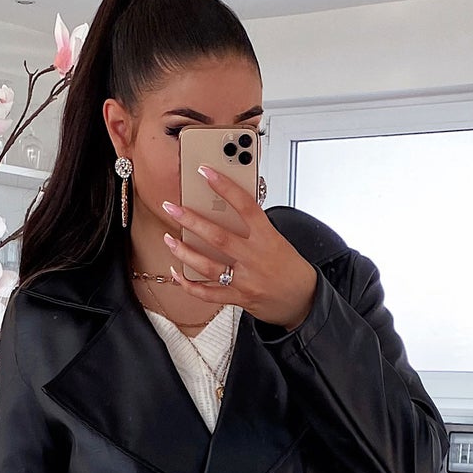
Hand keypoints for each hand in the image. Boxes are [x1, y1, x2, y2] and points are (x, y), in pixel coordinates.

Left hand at [160, 165, 317, 330]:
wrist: (303, 300)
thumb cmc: (289, 267)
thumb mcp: (277, 240)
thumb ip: (253, 227)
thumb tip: (226, 210)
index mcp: (267, 237)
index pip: (245, 206)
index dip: (225, 187)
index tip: (206, 172)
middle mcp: (255, 258)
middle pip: (218, 237)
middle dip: (191, 221)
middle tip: (172, 208)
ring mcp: (245, 280)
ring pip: (208, 266)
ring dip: (184, 252)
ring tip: (169, 239)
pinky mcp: (238, 298)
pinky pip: (208, 294)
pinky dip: (189, 285)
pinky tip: (177, 274)